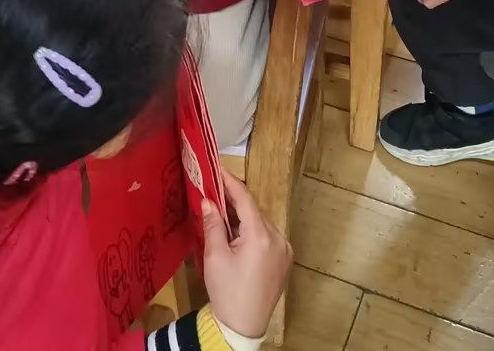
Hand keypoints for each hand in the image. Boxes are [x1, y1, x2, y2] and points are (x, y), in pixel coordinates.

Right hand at [201, 174, 292, 338]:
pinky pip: (268, 236)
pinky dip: (253, 231)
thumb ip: (213, 224)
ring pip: (261, 223)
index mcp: (261, 236)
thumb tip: (208, 200)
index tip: (217, 168)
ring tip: (222, 216)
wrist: (243, 325)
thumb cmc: (227, 291)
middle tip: (213, 193)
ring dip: (243, 218)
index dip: (230, 182)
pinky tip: (237, 236)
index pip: (246, 199)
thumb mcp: (215, 256)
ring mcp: (285, 249)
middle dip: (234, 202)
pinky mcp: (285, 259)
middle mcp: (279, 238)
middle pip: (254, 211)